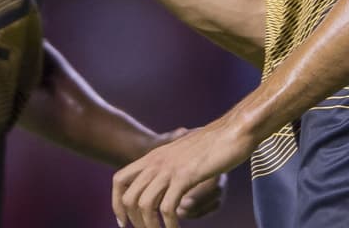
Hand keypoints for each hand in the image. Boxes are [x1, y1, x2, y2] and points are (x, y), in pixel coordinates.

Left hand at [113, 118, 253, 227]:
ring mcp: (169, 169)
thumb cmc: (213, 144)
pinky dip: (169, 224)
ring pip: (145, 205)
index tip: (123, 222)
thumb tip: (168, 181)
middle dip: (135, 221)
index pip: (119, 180)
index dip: (116, 203)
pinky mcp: (185, 176)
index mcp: (153, 157)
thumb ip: (172, 166)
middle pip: (129, 197)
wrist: (232, 130)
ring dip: (150, 226)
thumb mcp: (184, 154)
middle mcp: (156, 162)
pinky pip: (167, 207)